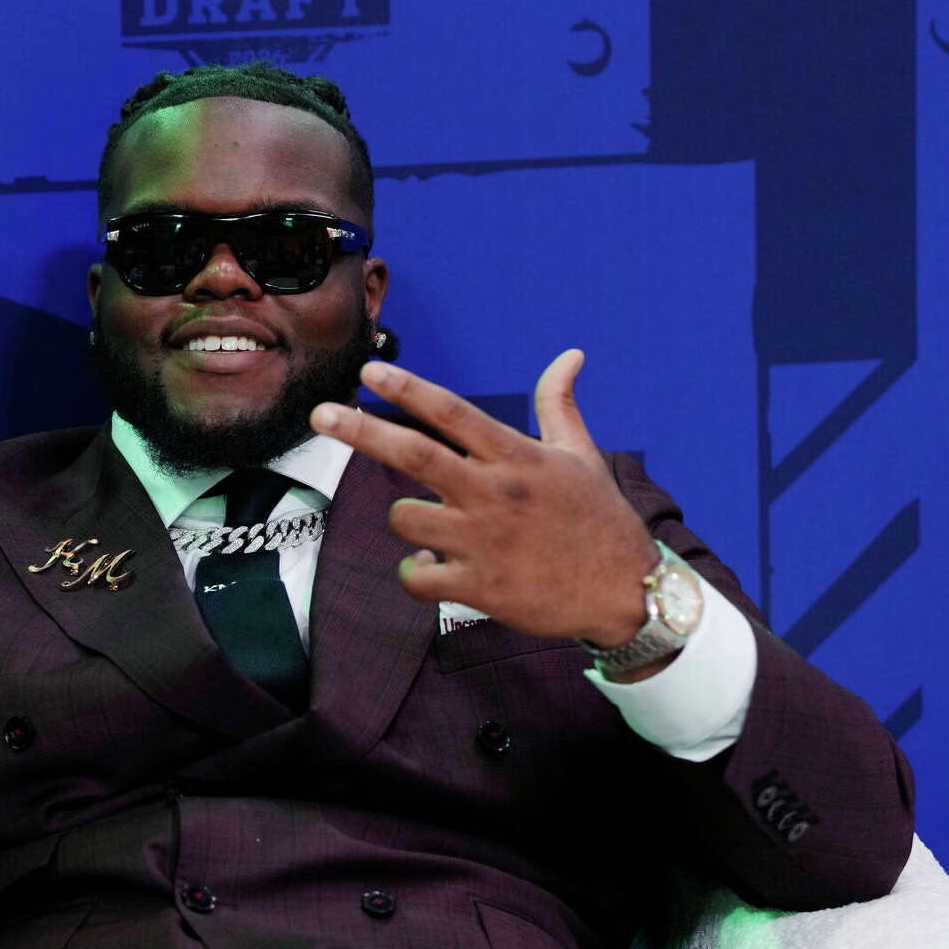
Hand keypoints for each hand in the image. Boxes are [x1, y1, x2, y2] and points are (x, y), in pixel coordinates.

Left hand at [310, 350, 657, 647]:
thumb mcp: (582, 456)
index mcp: (517, 457)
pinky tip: (431, 569)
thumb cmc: (599, 520)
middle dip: (361, 430)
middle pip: (414, 454)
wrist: (627, 592)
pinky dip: (413, 573)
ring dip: (403, 518)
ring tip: (427, 528)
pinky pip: (418, 577)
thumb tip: (569, 356)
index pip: (452, 411)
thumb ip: (559, 406)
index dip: (408, 387)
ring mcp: (485, 542)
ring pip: (405, 518)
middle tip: (321, 413)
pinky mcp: (480, 587)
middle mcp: (495, 493)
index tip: (371, 369)